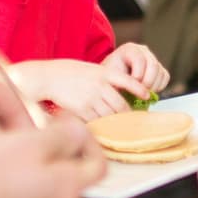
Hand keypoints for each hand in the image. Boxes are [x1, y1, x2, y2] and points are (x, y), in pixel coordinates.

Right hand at [0, 86, 105, 197]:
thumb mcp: (28, 144)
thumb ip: (61, 135)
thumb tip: (79, 130)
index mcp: (66, 187)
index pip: (94, 163)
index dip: (84, 136)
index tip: (64, 118)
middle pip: (44, 156)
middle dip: (20, 121)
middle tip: (1, 97)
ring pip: (13, 164)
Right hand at [26, 58, 141, 116]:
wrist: (50, 77)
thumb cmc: (71, 73)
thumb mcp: (93, 69)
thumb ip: (108, 80)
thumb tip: (124, 95)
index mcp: (104, 73)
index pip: (129, 81)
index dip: (139, 89)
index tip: (147, 96)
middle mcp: (100, 86)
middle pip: (121, 106)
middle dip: (128, 116)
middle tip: (133, 122)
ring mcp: (91, 98)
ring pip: (110, 116)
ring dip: (115, 123)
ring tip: (119, 128)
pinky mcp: (82, 110)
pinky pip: (97, 122)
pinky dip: (101, 126)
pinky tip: (102, 127)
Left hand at [102, 43, 167, 96]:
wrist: (112, 81)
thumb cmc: (110, 79)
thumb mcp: (111, 78)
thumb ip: (123, 81)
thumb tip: (136, 91)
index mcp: (130, 49)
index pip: (140, 59)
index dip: (137, 75)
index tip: (130, 86)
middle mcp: (143, 51)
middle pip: (153, 65)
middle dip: (147, 82)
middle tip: (139, 93)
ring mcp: (153, 59)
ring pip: (160, 72)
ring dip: (153, 86)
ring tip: (141, 93)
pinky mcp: (159, 68)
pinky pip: (165, 77)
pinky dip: (159, 86)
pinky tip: (147, 91)